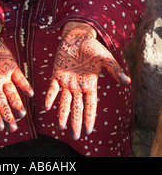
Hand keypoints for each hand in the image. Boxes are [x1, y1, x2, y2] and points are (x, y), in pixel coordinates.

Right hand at [0, 14, 33, 132]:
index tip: (0, 128)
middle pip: (2, 103)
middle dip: (8, 116)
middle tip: (13, 129)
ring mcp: (4, 75)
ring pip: (12, 93)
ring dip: (17, 104)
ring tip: (23, 115)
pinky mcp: (11, 66)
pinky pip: (20, 78)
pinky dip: (25, 85)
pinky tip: (30, 94)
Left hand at [45, 22, 130, 139]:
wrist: (77, 37)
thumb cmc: (92, 47)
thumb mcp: (105, 58)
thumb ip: (114, 69)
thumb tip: (127, 80)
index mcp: (90, 85)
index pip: (90, 105)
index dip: (89, 118)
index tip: (88, 131)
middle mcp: (78, 86)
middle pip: (77, 107)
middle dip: (76, 122)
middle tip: (75, 137)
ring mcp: (67, 81)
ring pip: (64, 101)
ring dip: (62, 114)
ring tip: (61, 127)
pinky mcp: (57, 74)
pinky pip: (53, 88)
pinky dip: (50, 96)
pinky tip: (47, 106)